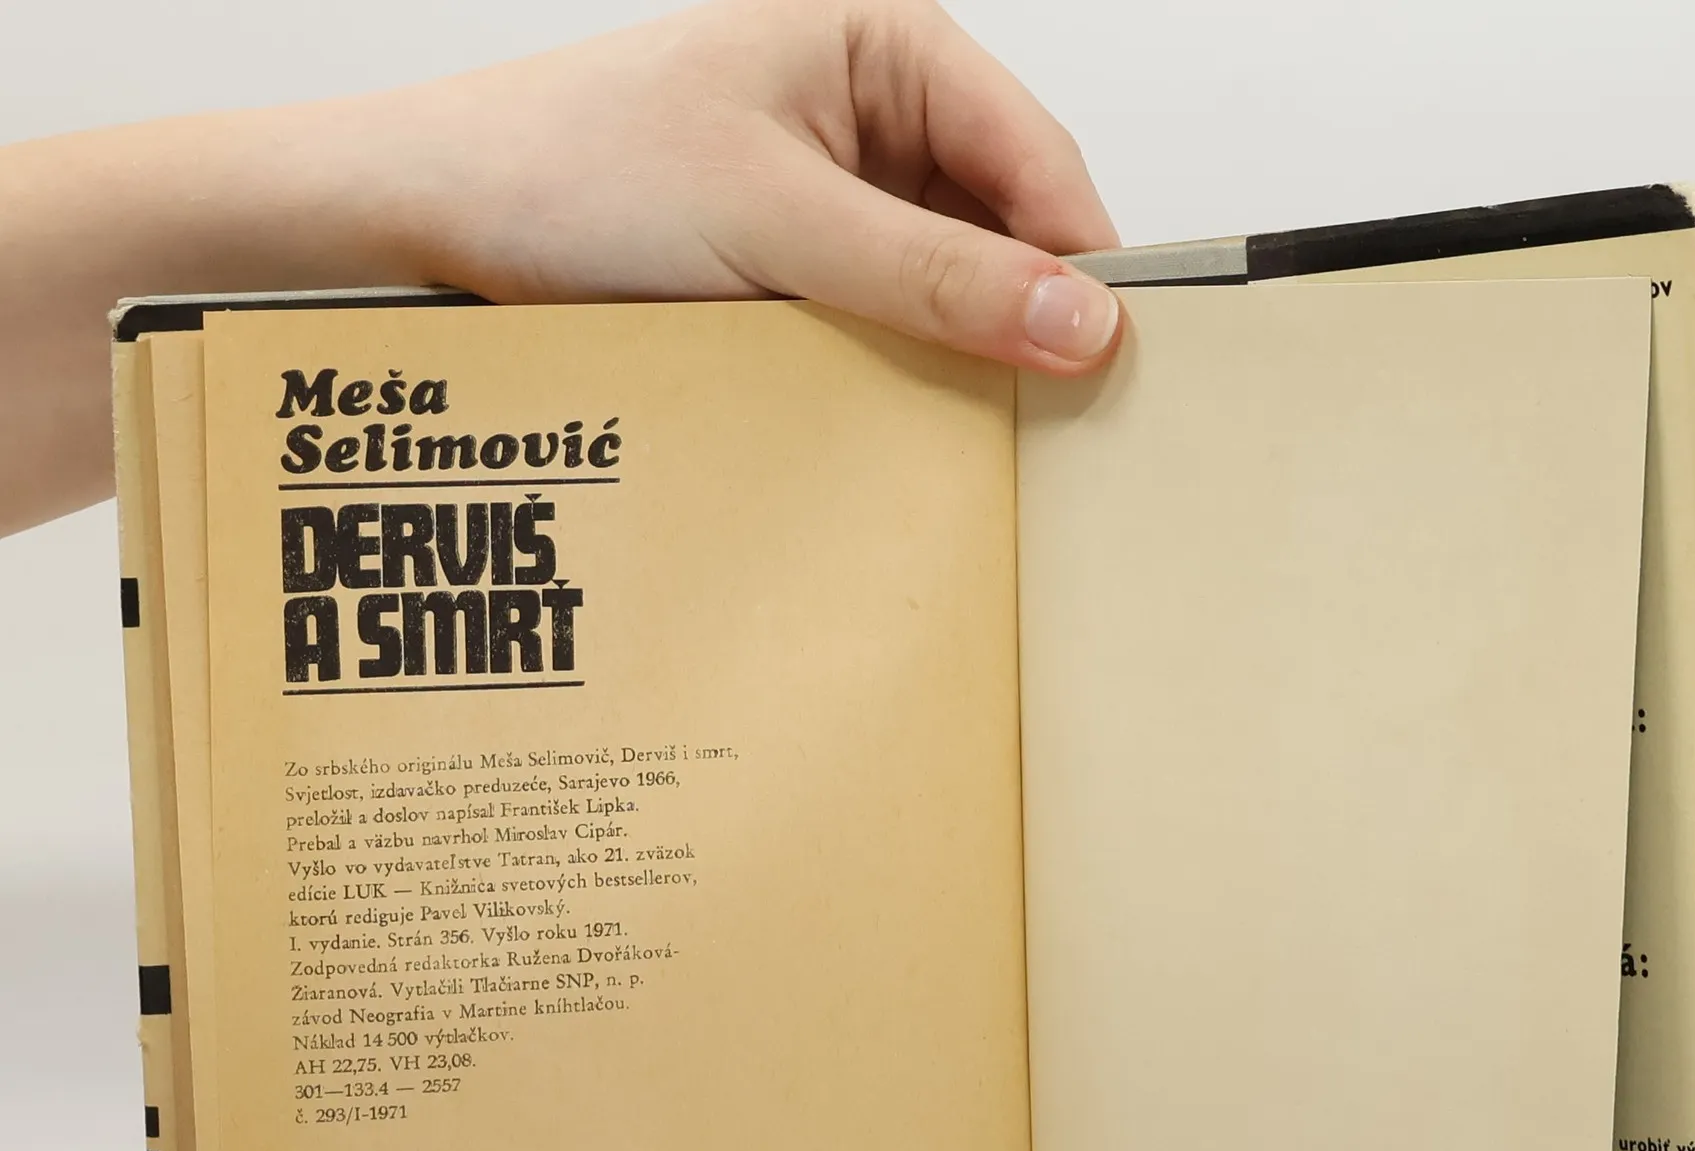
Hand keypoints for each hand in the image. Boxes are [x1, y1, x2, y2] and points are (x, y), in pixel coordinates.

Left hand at [368, 0, 1124, 372]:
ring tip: (968, 421)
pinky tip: (898, 412)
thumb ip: (933, 275)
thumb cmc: (576, 170)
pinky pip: (891, 317)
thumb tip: (1076, 317)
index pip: (1036, 156)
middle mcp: (873, 111)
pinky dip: (903, 366)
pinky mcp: (802, 259)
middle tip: (1049, 417)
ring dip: (960, 350)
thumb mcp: (775, 223)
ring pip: (953, 281)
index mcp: (885, 44)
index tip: (1110, 365)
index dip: (1082, 261)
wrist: (444, 215)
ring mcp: (839, 189)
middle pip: (1006, 223)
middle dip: (1024, 314)